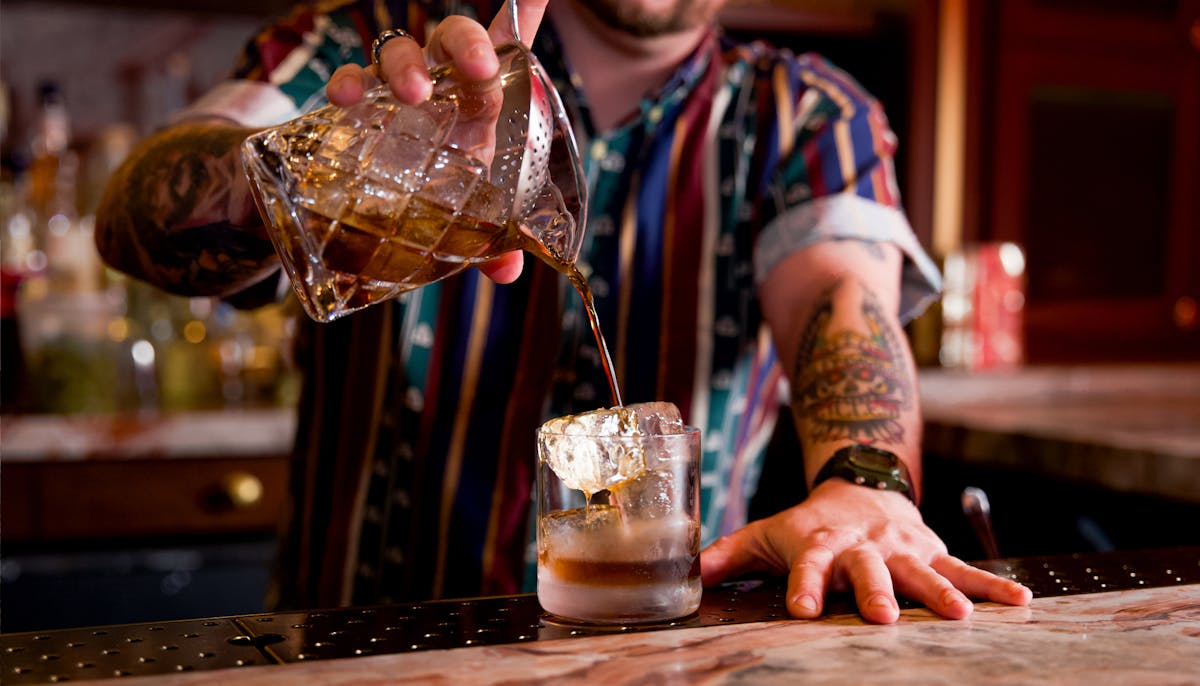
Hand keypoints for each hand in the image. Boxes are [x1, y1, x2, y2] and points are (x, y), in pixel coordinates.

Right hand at [324, 2, 550, 284]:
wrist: (363, 212)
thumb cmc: (433, 200)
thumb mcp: (466, 221)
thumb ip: (489, 243)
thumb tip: (506, 270)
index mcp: (479, 103)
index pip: (505, 49)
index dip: (522, 13)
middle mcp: (440, 87)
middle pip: (453, 39)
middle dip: (466, 44)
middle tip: (478, 69)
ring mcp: (395, 92)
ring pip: (400, 50)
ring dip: (407, 66)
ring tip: (415, 94)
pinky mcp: (354, 108)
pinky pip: (349, 80)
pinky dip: (347, 83)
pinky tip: (345, 98)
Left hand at [700, 478, 1031, 623]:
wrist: (860, 484)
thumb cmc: (808, 523)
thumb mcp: (766, 532)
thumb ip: (728, 554)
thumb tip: (687, 575)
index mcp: (818, 543)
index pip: (807, 565)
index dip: (804, 585)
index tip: (803, 609)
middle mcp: (862, 545)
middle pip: (868, 568)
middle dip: (876, 591)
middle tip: (883, 616)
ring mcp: (901, 547)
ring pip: (921, 570)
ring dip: (941, 593)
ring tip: (959, 618)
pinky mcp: (932, 551)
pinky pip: (964, 569)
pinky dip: (991, 586)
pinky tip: (1019, 603)